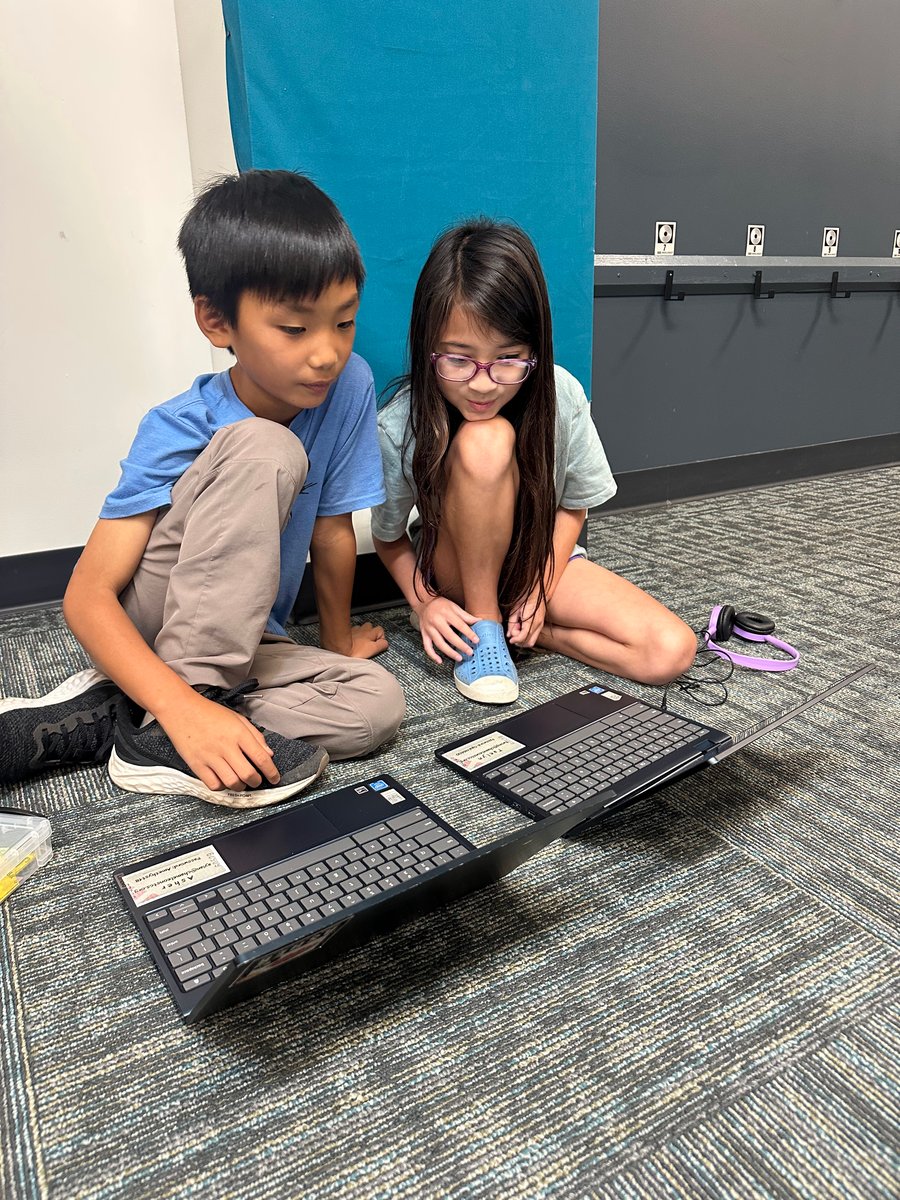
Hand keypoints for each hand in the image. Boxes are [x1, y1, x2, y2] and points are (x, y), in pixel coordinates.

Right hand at [159, 691, 278, 792]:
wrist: (181, 709)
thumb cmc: (209, 712)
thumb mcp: (238, 718)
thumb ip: (255, 735)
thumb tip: (268, 753)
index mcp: (238, 733)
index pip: (261, 758)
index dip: (271, 772)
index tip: (275, 778)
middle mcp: (226, 746)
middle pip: (248, 774)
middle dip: (257, 782)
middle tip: (258, 781)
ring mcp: (210, 756)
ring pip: (232, 782)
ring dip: (241, 786)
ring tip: (241, 781)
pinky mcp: (197, 764)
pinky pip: (213, 784)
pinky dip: (222, 787)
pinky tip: (224, 780)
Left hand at [349, 621, 388, 658]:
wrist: (340, 648)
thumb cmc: (357, 650)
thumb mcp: (373, 649)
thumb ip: (382, 645)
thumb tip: (385, 642)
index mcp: (371, 632)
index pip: (381, 630)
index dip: (380, 637)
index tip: (376, 645)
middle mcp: (364, 628)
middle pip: (370, 627)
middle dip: (370, 633)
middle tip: (367, 643)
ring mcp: (355, 628)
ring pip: (361, 628)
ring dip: (362, 633)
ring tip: (359, 642)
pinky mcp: (347, 631)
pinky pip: (352, 630)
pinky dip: (353, 634)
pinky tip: (351, 641)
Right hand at [416, 596, 478, 663]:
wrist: (424, 603)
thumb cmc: (441, 605)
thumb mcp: (454, 607)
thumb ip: (466, 616)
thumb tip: (479, 621)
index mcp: (446, 613)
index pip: (460, 625)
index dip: (469, 633)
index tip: (476, 640)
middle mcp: (436, 621)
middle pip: (449, 636)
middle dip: (460, 645)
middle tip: (470, 652)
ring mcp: (429, 629)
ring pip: (439, 643)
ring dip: (449, 652)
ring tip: (459, 658)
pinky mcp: (424, 634)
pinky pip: (427, 647)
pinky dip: (433, 655)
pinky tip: (440, 661)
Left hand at [507, 590, 545, 647]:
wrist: (536, 593)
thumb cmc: (525, 599)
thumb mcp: (515, 610)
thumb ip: (511, 624)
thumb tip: (509, 634)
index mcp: (530, 620)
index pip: (523, 637)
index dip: (516, 640)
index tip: (511, 640)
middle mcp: (538, 625)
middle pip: (529, 643)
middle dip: (519, 641)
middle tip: (514, 633)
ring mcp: (540, 625)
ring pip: (532, 641)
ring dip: (523, 639)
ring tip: (519, 629)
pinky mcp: (541, 625)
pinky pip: (534, 636)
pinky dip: (527, 636)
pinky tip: (523, 628)